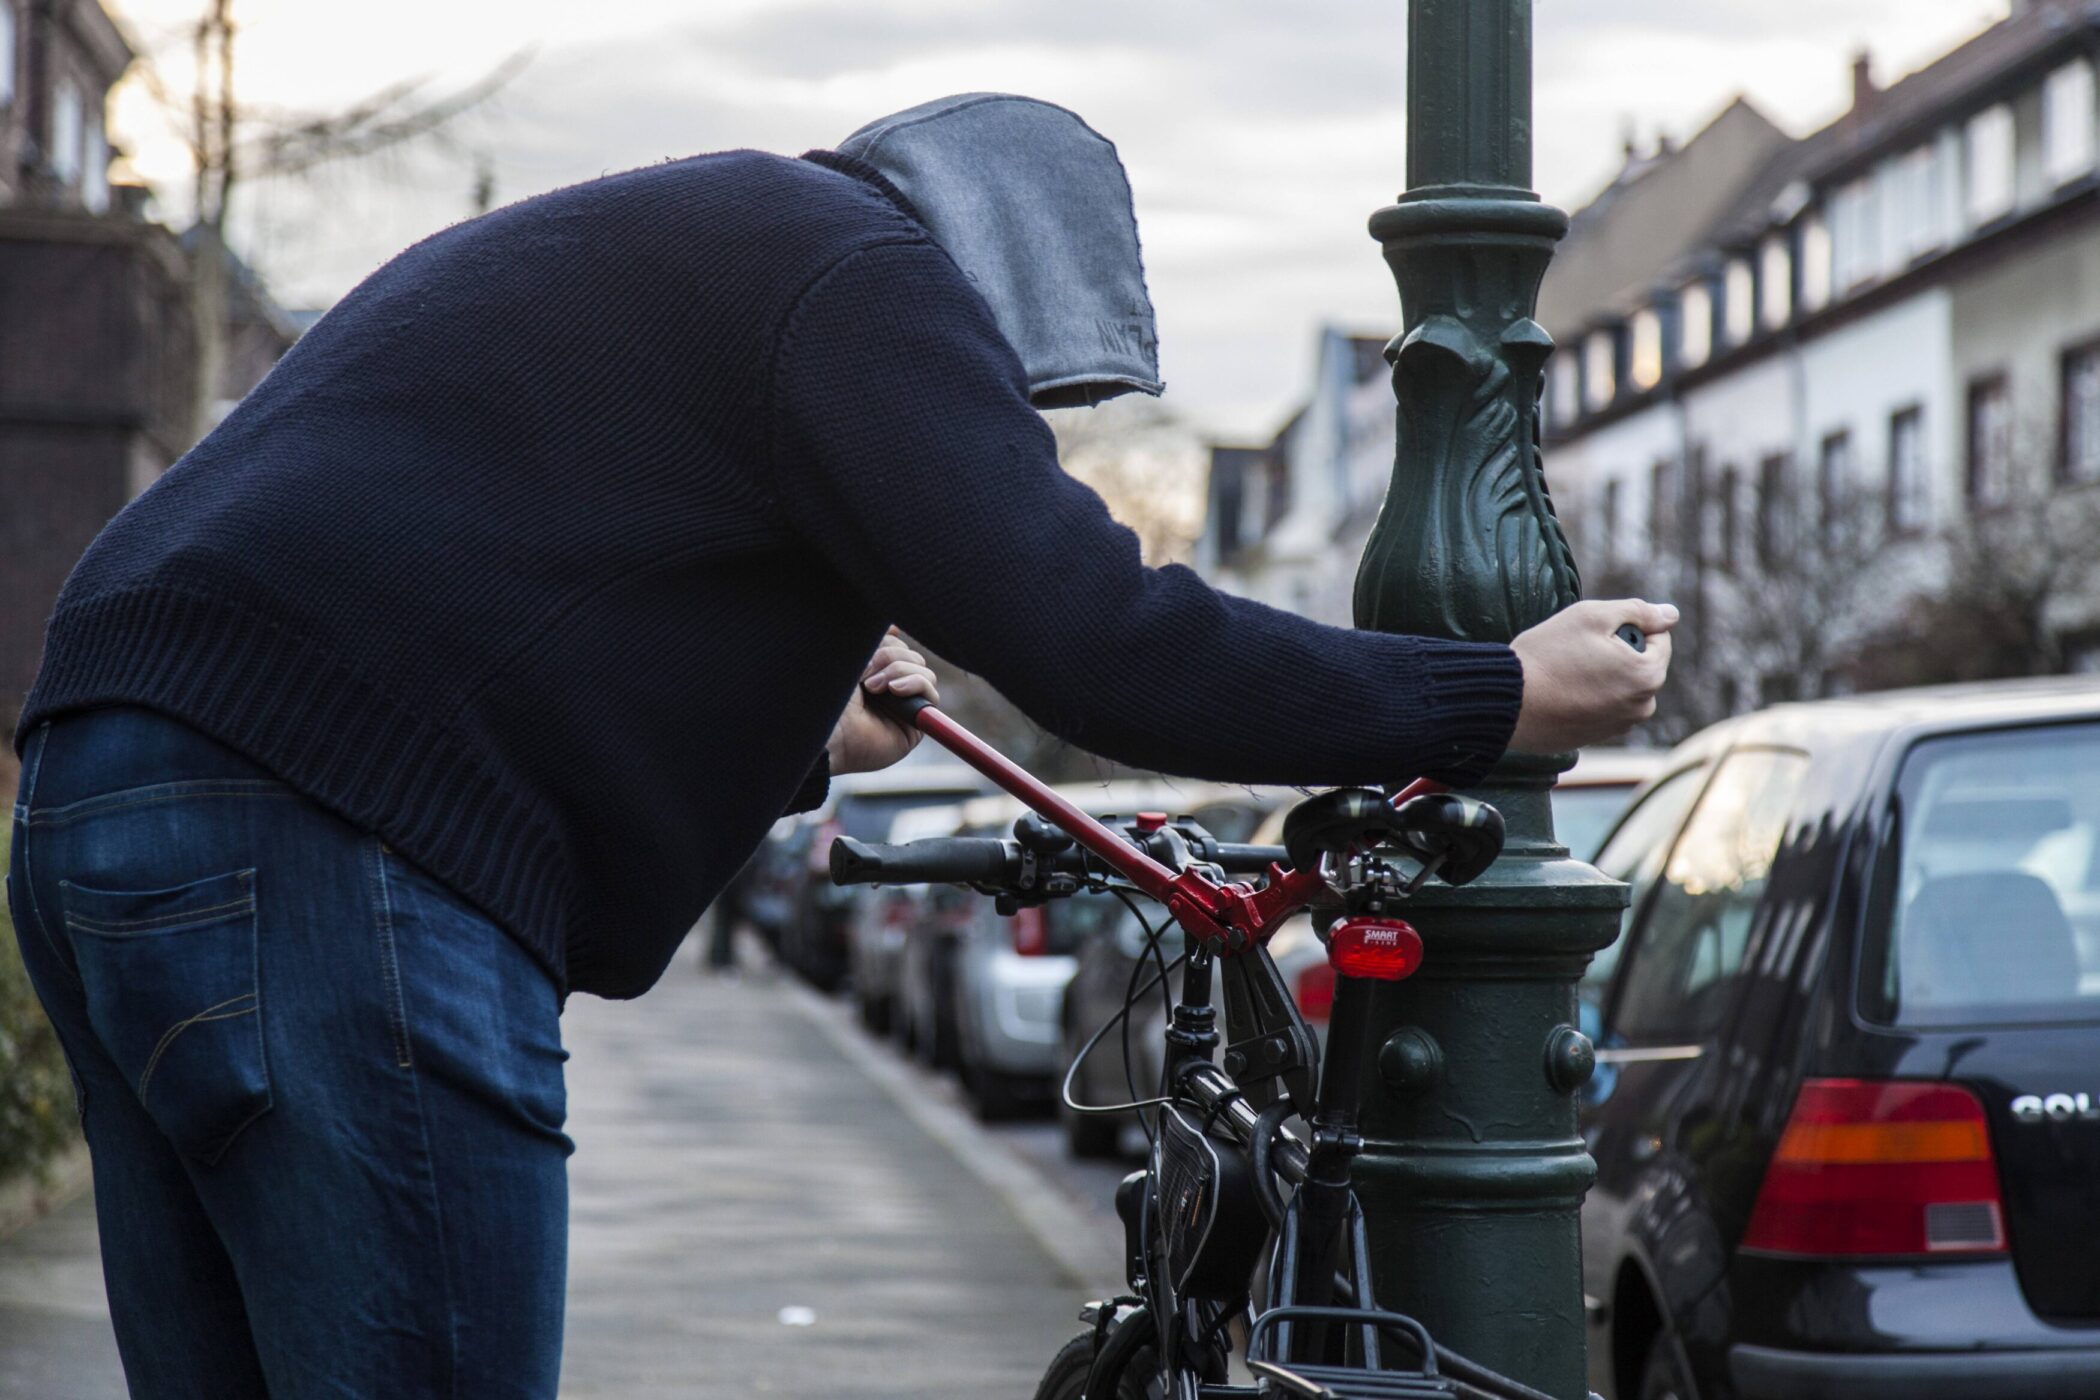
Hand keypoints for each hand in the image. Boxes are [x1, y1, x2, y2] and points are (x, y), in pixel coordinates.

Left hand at [827, 628, 940, 774]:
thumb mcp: (854, 658)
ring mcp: (903, 708)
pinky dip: (916, 683)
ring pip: (923, 670)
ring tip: (872, 687)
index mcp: (872, 673)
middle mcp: (888, 691)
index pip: (897, 645)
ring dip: (899, 670)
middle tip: (865, 672)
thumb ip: (875, 641)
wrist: (825, 730)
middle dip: (890, 656)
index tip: (869, 646)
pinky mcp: (914, 727)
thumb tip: (896, 627)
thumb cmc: (830, 696)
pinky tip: (894, 690)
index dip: (888, 640)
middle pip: (912, 656)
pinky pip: (930, 694)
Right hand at [1507, 599, 1676, 752]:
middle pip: (1640, 664)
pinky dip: (1587, 696)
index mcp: (1648, 675)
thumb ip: (1639, 610)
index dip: (1626, 626)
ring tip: (1566, 673)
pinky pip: (1601, 707)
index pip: (1658, 637)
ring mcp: (1618, 727)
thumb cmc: (1548, 655)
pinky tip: (1559, 692)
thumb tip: (1671, 614)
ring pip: (1621, 686)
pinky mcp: (1594, 738)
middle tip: (1576, 651)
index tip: (1593, 633)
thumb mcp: (1592, 616)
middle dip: (1617, 652)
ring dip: (1602, 675)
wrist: (1506, 702)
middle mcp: (1641, 707)